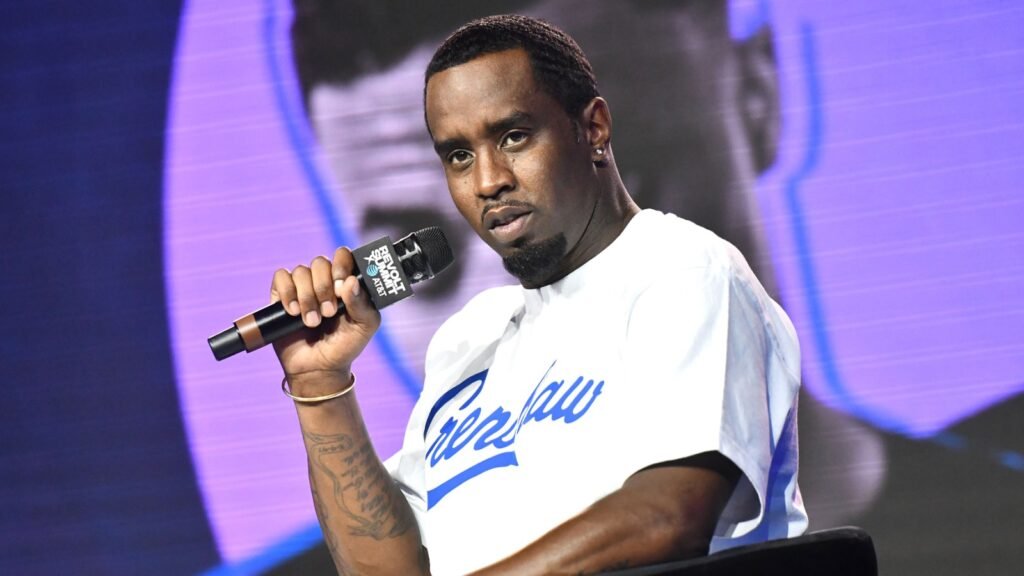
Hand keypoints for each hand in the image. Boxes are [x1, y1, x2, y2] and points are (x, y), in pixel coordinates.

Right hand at [270, 247, 380, 379]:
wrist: (319, 369)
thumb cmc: (345, 346)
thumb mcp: (364, 326)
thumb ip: (362, 303)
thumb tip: (351, 281)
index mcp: (346, 282)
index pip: (343, 255)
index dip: (341, 264)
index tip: (342, 285)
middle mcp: (325, 280)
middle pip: (320, 262)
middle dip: (324, 287)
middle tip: (329, 312)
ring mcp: (303, 287)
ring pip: (300, 272)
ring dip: (307, 298)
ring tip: (312, 322)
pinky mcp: (282, 296)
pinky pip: (281, 278)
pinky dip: (287, 293)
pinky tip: (293, 313)